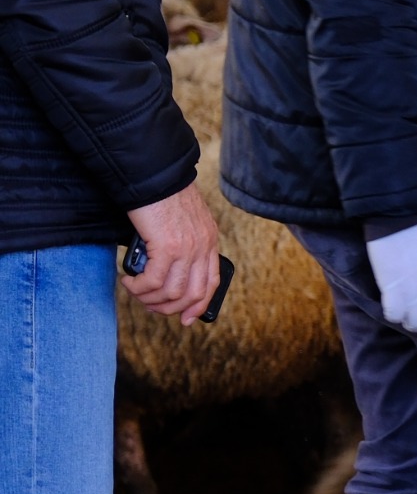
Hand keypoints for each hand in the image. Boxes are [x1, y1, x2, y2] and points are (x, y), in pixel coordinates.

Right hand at [124, 184, 221, 322]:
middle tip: (150, 305)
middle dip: (170, 308)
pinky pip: (154, 280)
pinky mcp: (168, 246)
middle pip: (193, 294)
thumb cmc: (161, 197)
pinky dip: (139, 287)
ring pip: (172, 292)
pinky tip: (128, 280)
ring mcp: (188, 248)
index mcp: (208, 241)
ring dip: (149, 298)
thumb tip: (165, 273)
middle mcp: (203, 246)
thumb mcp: (182, 223)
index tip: (186, 318)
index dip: (199, 305)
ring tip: (135, 290)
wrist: (154, 175)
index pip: (211, 283)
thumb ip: (182, 246)